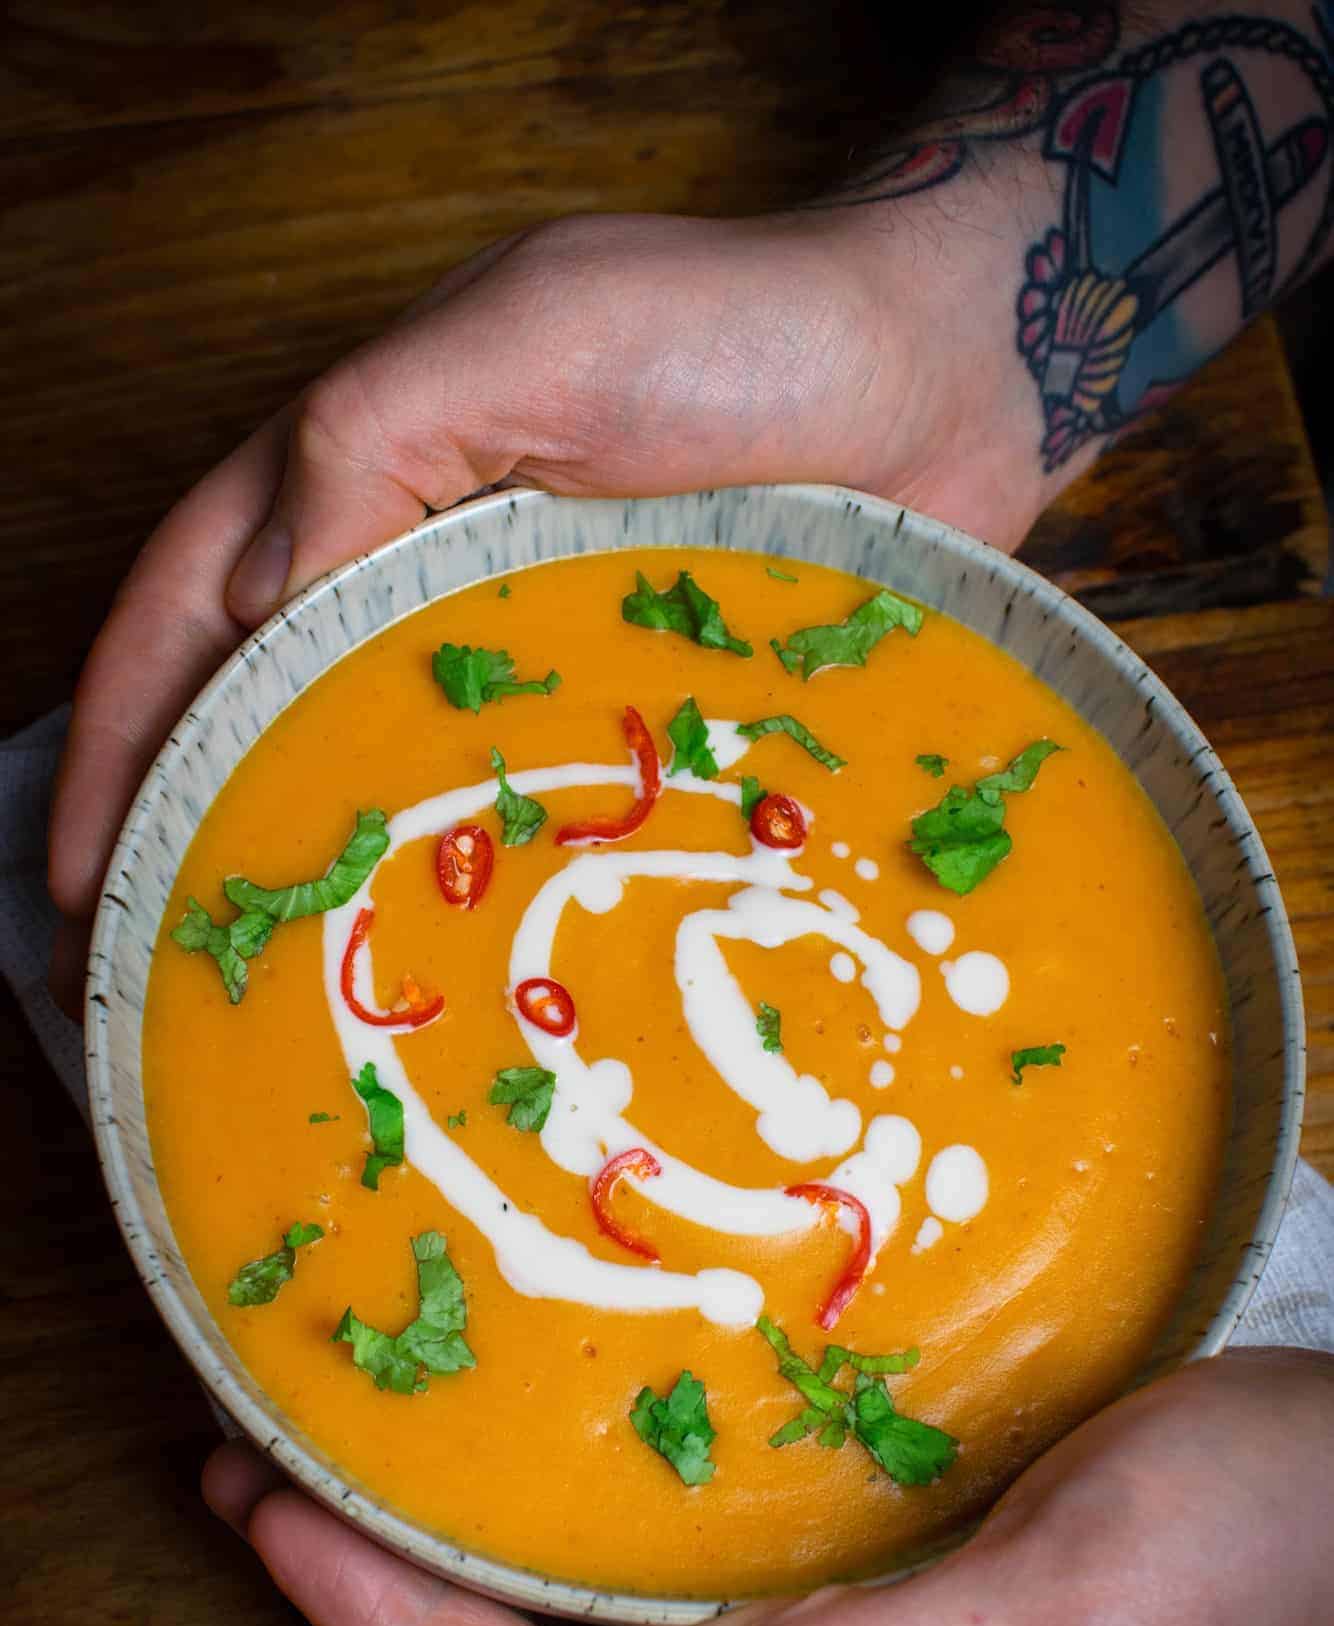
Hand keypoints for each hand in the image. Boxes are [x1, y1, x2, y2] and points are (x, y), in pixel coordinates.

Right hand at [48, 189, 1056, 978]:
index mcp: (376, 471)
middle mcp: (442, 575)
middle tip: (166, 977)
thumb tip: (251, 604)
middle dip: (213, 836)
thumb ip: (377, 438)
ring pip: (409, 788)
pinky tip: (480, 989)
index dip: (126, 736)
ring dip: (350, 892)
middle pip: (282, 717)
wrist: (952, 375)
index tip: (80, 870)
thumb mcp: (531, 335)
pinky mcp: (646, 716)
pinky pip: (552, 820)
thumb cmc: (744, 330)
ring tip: (299, 1018)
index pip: (199, 609)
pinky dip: (504, 899)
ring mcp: (544, 655)